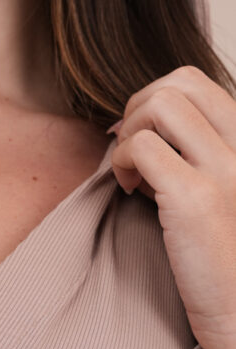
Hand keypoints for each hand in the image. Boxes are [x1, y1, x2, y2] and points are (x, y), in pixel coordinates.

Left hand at [109, 65, 235, 348]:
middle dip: (137, 108)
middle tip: (129, 153)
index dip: (154, 103)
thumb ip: (190, 163)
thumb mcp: (213, 200)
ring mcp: (225, 171)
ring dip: (130, 132)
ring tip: (132, 174)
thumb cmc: (221, 267)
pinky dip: (123, 161)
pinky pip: (143, 147)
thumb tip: (140, 136)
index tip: (140, 143)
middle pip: (179, 81)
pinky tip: (129, 192)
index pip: (198, 82)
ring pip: (161, 103)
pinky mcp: (197, 200)